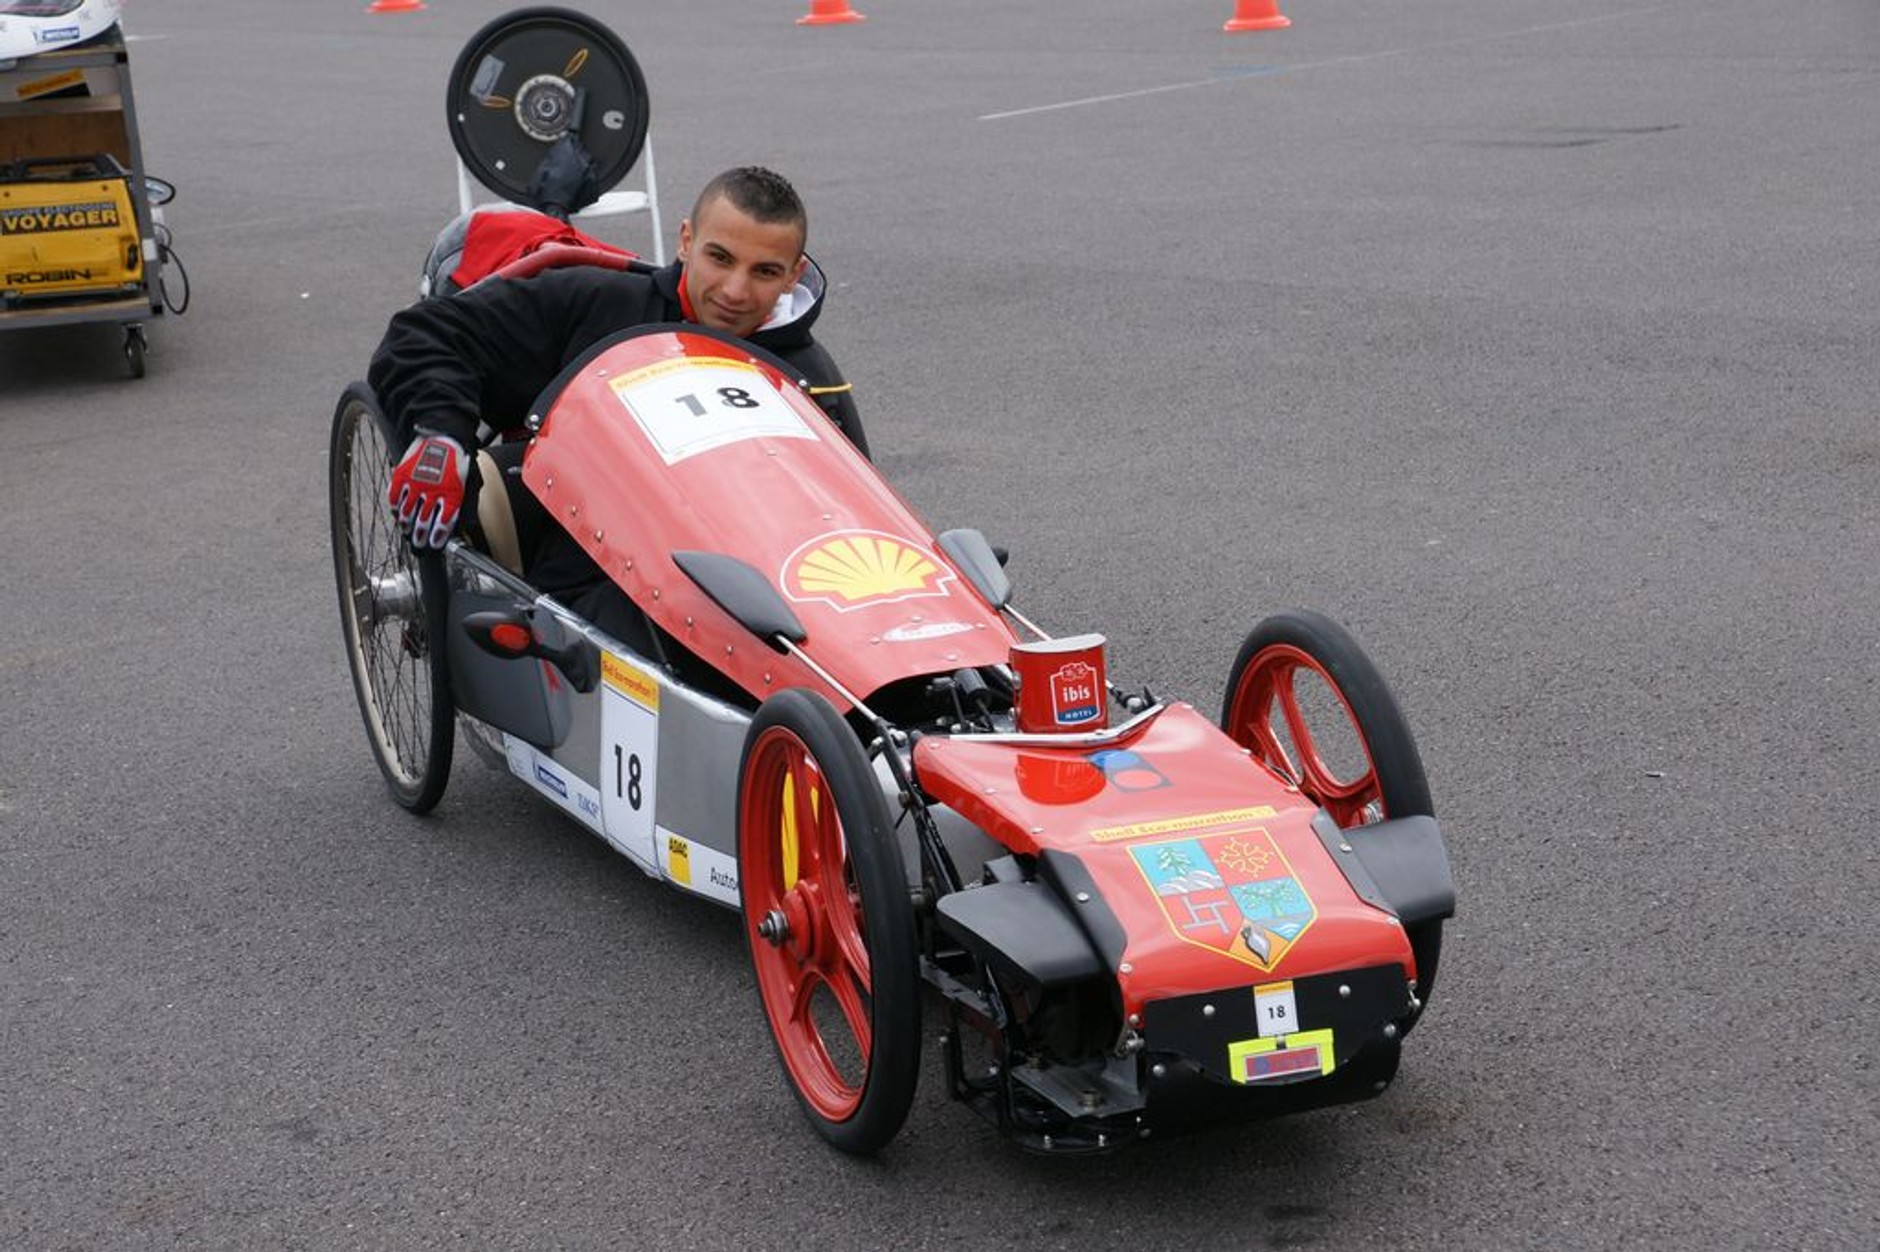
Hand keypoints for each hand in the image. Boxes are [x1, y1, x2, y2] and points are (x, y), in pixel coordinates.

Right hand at [388, 434, 467, 548]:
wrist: (443, 436)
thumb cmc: (456, 460)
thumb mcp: (463, 484)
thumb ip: (456, 503)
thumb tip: (449, 522)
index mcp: (451, 494)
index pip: (443, 523)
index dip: (438, 537)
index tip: (434, 544)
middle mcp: (432, 491)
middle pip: (423, 521)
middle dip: (420, 536)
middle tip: (418, 543)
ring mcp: (416, 483)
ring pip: (407, 512)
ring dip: (406, 524)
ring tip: (407, 530)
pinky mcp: (403, 475)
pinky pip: (395, 496)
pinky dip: (394, 507)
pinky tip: (396, 512)